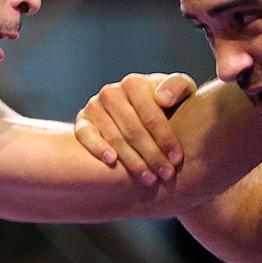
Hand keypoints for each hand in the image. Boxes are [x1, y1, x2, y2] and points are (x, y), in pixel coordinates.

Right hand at [74, 72, 196, 185]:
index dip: (165, 139)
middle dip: (152, 155)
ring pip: (114, 137)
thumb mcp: (180, 90)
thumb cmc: (167, 103)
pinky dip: (97, 148)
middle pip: (133, 130)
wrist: (142, 109)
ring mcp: (94, 106)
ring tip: (149, 179)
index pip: (150, 116)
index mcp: (134, 83)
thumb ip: (178, 86)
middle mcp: (111, 92)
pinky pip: (85, 136)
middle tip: (166, 175)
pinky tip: (112, 161)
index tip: (177, 159)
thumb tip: (162, 99)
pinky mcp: (82, 121)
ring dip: (132, 161)